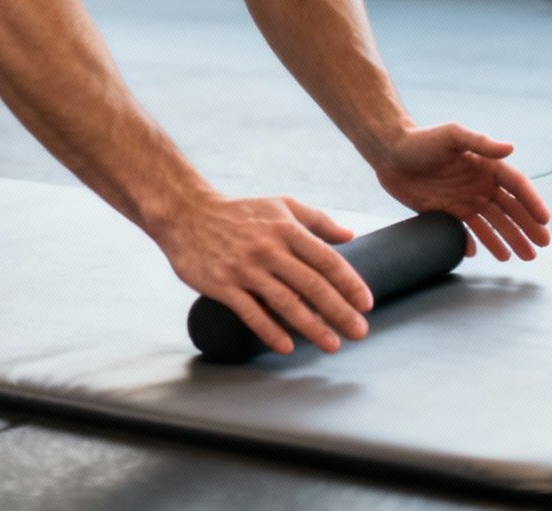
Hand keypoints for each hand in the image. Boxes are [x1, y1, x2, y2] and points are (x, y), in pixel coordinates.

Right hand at [153, 192, 372, 356]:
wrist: (185, 213)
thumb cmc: (238, 211)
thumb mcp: (279, 205)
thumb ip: (316, 220)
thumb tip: (349, 236)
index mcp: (285, 229)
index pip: (326, 259)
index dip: (349, 283)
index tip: (366, 304)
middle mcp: (268, 248)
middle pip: (311, 285)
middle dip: (339, 311)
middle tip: (359, 332)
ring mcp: (245, 268)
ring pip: (286, 302)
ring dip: (312, 327)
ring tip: (332, 344)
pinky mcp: (222, 284)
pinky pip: (251, 312)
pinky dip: (270, 331)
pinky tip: (287, 346)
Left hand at [374, 123, 551, 260]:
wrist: (388, 153)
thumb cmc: (420, 139)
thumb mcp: (452, 135)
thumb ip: (480, 142)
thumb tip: (510, 148)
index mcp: (486, 166)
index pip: (516, 186)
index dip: (532, 202)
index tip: (544, 221)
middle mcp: (479, 185)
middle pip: (510, 210)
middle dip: (527, 228)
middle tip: (542, 246)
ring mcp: (463, 201)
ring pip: (492, 224)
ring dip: (508, 240)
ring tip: (523, 257)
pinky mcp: (445, 213)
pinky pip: (465, 232)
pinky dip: (476, 243)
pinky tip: (484, 254)